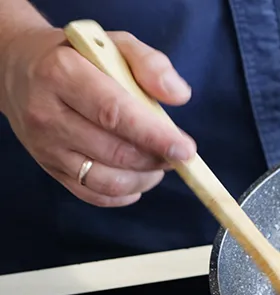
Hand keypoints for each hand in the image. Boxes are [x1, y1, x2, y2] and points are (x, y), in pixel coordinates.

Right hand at [0, 28, 196, 206]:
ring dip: (144, 178)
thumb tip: (178, 96)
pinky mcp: (50, 168)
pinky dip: (125, 193)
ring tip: (160, 163)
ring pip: (105, 180)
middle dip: (156, 158)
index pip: (114, 113)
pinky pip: (93, 194)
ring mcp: (46, 146)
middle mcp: (48, 113)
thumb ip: (151, 63)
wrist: (21, 70)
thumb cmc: (80, 55)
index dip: (154, 135)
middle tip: (179, 154)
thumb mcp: (116, 43)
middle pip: (114, 151)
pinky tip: (138, 176)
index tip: (185, 149)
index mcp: (63, 73)